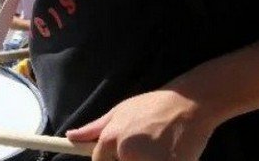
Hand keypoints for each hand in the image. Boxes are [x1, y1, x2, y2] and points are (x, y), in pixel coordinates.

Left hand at [66, 90, 217, 160]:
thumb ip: (94, 128)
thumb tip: (70, 136)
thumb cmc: (153, 106)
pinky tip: (169, 153)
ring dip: (146, 160)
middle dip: (130, 160)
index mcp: (111, 138)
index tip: (123, 155)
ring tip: (159, 148)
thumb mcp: (119, 111)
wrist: (188, 103)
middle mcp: (125, 151)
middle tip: (146, 148)